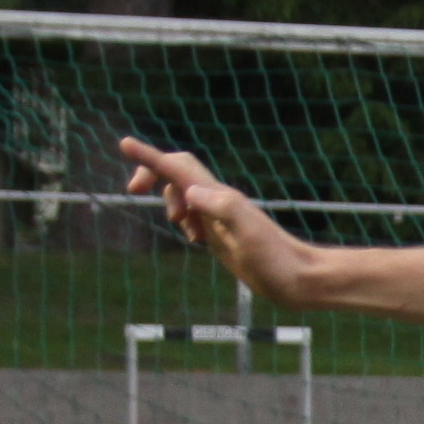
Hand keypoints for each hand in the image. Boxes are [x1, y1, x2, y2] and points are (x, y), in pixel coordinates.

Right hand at [120, 136, 316, 301]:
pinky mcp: (224, 235)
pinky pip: (194, 215)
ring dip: (169, 203)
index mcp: (218, 197)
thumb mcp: (248, 232)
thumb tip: (190, 192)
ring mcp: (220, 218)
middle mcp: (218, 202)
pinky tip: (194, 240)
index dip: (150, 157)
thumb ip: (222, 207)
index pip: (177, 167)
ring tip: (186, 230)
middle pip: (177, 172)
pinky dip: (183, 220)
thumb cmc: (277, 259)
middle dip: (153, 175)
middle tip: (133, 192)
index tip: (123, 144)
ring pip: (184, 193)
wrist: (299, 279)